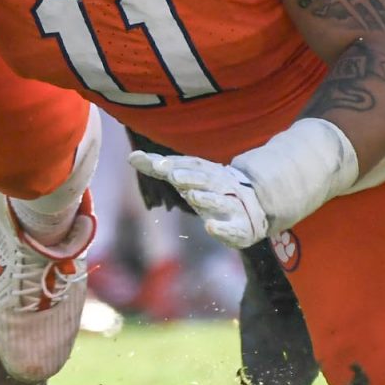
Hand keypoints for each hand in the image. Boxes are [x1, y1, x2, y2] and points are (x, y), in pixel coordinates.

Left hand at [128, 151, 269, 247]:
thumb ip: (159, 168)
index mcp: (206, 172)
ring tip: (191, 196)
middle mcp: (220, 186)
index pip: (190, 164)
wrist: (253, 206)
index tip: (154, 163)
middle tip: (174, 176)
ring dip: (205, 198)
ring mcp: (231, 206)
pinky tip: (209, 227)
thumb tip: (131, 157)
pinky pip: (232, 228)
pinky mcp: (240, 227)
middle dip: (190, 177)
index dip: (173, 163)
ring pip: (219, 200)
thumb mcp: (185, 177)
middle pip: (205, 179)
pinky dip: (221, 228)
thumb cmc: (208, 189)